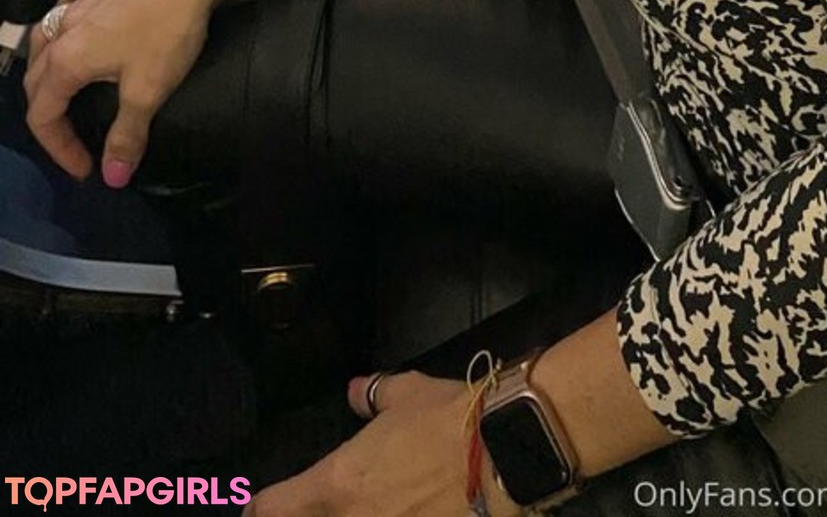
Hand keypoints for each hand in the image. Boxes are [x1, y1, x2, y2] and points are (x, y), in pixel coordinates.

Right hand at [23, 0, 213, 183]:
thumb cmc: (166, 33)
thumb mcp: (147, 92)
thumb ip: (126, 136)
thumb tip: (112, 177)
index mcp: (65, 61)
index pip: (43, 116)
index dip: (58, 149)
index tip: (85, 169)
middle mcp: (60, 30)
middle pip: (35, 80)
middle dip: (49, 116)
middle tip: (73, 138)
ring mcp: (76, 1)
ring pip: (44, 39)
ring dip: (46, 69)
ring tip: (62, 88)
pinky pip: (67, 4)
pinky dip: (64, 22)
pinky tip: (75, 25)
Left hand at [251, 369, 518, 516]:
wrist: (504, 452)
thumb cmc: (448, 418)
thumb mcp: (407, 394)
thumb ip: (373, 395)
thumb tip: (353, 390)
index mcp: (339, 483)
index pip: (278, 505)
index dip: (262, 507)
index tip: (254, 508)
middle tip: (306, 510)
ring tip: (354, 511)